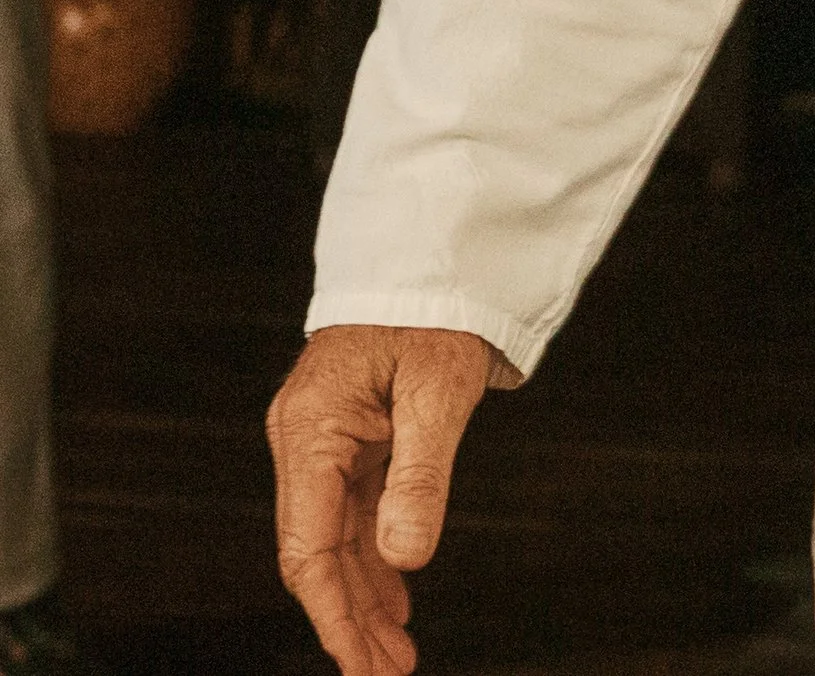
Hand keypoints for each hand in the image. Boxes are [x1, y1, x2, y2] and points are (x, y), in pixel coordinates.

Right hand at [268, 324, 496, 673]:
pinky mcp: (348, 434)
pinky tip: (393, 595)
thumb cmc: (434, 306)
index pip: (309, 547)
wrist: (435, 250)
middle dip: (349, 619)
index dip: (334, 614)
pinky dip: (374, 556)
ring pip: (335, 537)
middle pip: (317, 552)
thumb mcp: (439, 388)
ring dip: (362, 596)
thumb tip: (404, 560)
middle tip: (387, 674)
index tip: (361, 666)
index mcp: (311, 428)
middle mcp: (305, 438)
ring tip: (394, 652)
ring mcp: (324, 438)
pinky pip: (352, 510)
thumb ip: (420, 476)